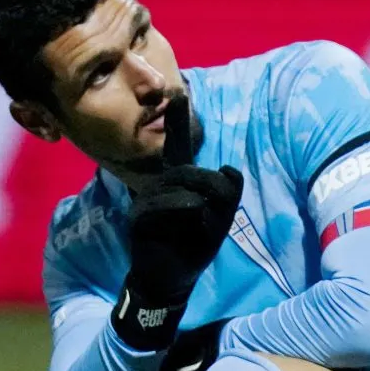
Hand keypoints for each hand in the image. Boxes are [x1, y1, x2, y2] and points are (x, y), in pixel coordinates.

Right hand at [111, 94, 243, 349]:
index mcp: (178, 181)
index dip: (177, 119)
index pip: (178, 146)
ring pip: (183, 185)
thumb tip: (231, 169)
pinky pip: (167, 204)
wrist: (169, 280)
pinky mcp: (139, 218)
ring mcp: (146, 200)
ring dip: (203, 203)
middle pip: (193, 170)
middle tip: (219, 208)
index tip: (177, 91)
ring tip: (203, 222)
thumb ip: (229, 194)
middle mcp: (159, 185)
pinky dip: (186, 209)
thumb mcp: (221, 220)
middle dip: (214, 186)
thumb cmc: (193, 246)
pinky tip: (193, 216)